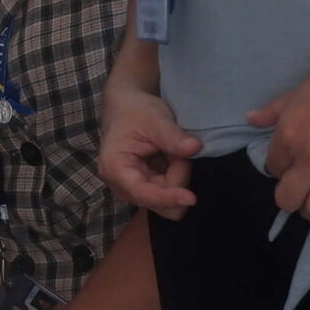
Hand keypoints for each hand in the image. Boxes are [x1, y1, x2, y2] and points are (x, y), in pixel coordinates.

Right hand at [99, 77, 200, 220]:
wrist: (127, 107)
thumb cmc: (135, 111)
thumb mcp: (154, 118)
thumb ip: (173, 136)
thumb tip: (195, 148)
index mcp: (114, 168)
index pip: (142, 193)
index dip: (167, 198)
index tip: (191, 198)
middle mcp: (121, 186)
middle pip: (158, 202)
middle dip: (176, 179)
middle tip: (178, 151)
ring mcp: (133, 190)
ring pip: (167, 200)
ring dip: (178, 176)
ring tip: (173, 151)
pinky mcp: (145, 189)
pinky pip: (169, 193)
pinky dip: (176, 176)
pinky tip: (170, 158)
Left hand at [248, 38, 309, 222]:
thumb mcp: (298, 91)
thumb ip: (274, 111)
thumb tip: (250, 119)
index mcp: (289, 136)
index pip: (272, 168)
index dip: (278, 168)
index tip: (286, 164)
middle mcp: (309, 158)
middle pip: (288, 198)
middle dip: (289, 198)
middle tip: (297, 190)